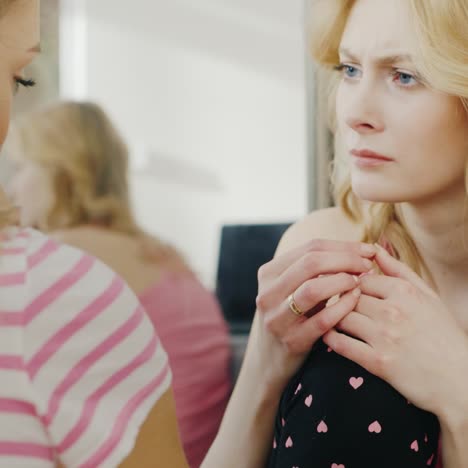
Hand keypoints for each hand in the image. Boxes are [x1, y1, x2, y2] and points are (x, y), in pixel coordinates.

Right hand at [250, 239, 374, 392]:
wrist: (272, 359)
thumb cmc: (294, 316)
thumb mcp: (296, 288)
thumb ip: (319, 269)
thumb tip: (363, 250)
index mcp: (269, 273)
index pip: (310, 248)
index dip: (343, 246)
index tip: (367, 251)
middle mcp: (267, 293)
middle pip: (310, 263)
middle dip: (345, 260)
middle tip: (367, 266)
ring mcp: (277, 318)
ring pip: (313, 289)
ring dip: (342, 282)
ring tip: (360, 283)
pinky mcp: (291, 341)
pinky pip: (323, 320)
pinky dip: (343, 307)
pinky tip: (355, 301)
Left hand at [324, 244, 467, 417]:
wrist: (460, 379)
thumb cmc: (443, 334)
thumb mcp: (427, 295)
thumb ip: (399, 270)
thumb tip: (374, 246)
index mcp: (404, 291)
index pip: (360, 277)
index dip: (351, 284)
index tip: (348, 291)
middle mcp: (393, 311)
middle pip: (348, 295)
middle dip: (341, 299)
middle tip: (337, 304)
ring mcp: (384, 336)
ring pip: (341, 316)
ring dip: (334, 317)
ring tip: (332, 318)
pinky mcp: (378, 362)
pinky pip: (341, 343)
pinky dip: (330, 338)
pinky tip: (329, 335)